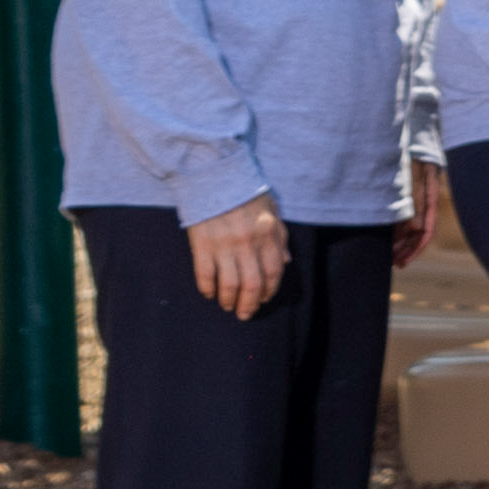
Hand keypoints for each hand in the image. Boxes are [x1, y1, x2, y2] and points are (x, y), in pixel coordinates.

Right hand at [182, 200, 289, 317]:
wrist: (214, 175)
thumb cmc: (245, 193)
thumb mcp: (271, 210)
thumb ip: (280, 237)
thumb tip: (287, 262)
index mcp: (268, 235)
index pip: (274, 272)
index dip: (270, 290)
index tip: (264, 299)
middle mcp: (248, 243)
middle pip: (252, 285)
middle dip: (250, 304)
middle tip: (245, 314)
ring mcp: (224, 245)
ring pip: (229, 285)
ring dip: (229, 300)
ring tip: (227, 306)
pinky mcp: (202, 245)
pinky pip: (205, 275)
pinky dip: (207, 288)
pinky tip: (209, 293)